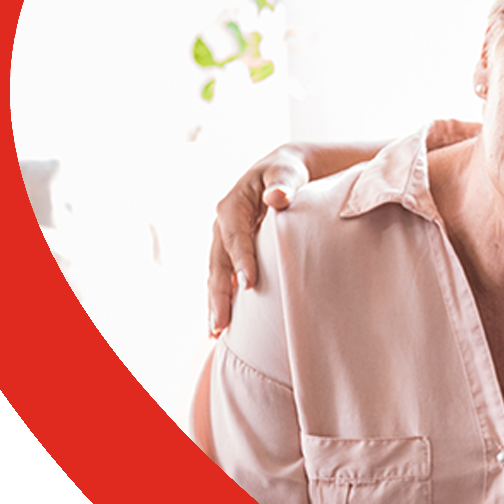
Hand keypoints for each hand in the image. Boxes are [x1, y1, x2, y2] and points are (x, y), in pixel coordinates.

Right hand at [207, 144, 310, 334]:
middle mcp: (222, 225)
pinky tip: (223, 323)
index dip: (241, 260)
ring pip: (216, 274)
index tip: (248, 284)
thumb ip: (284, 184)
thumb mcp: (287, 173)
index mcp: (232, 205)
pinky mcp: (231, 251)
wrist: (282, 171)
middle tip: (221, 324)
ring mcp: (223, 240)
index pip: (235, 236)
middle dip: (219, 294)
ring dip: (215, 302)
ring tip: (216, 331)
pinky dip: (222, 298)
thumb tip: (277, 197)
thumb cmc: (287, 172)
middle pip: (218, 263)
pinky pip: (223, 277)